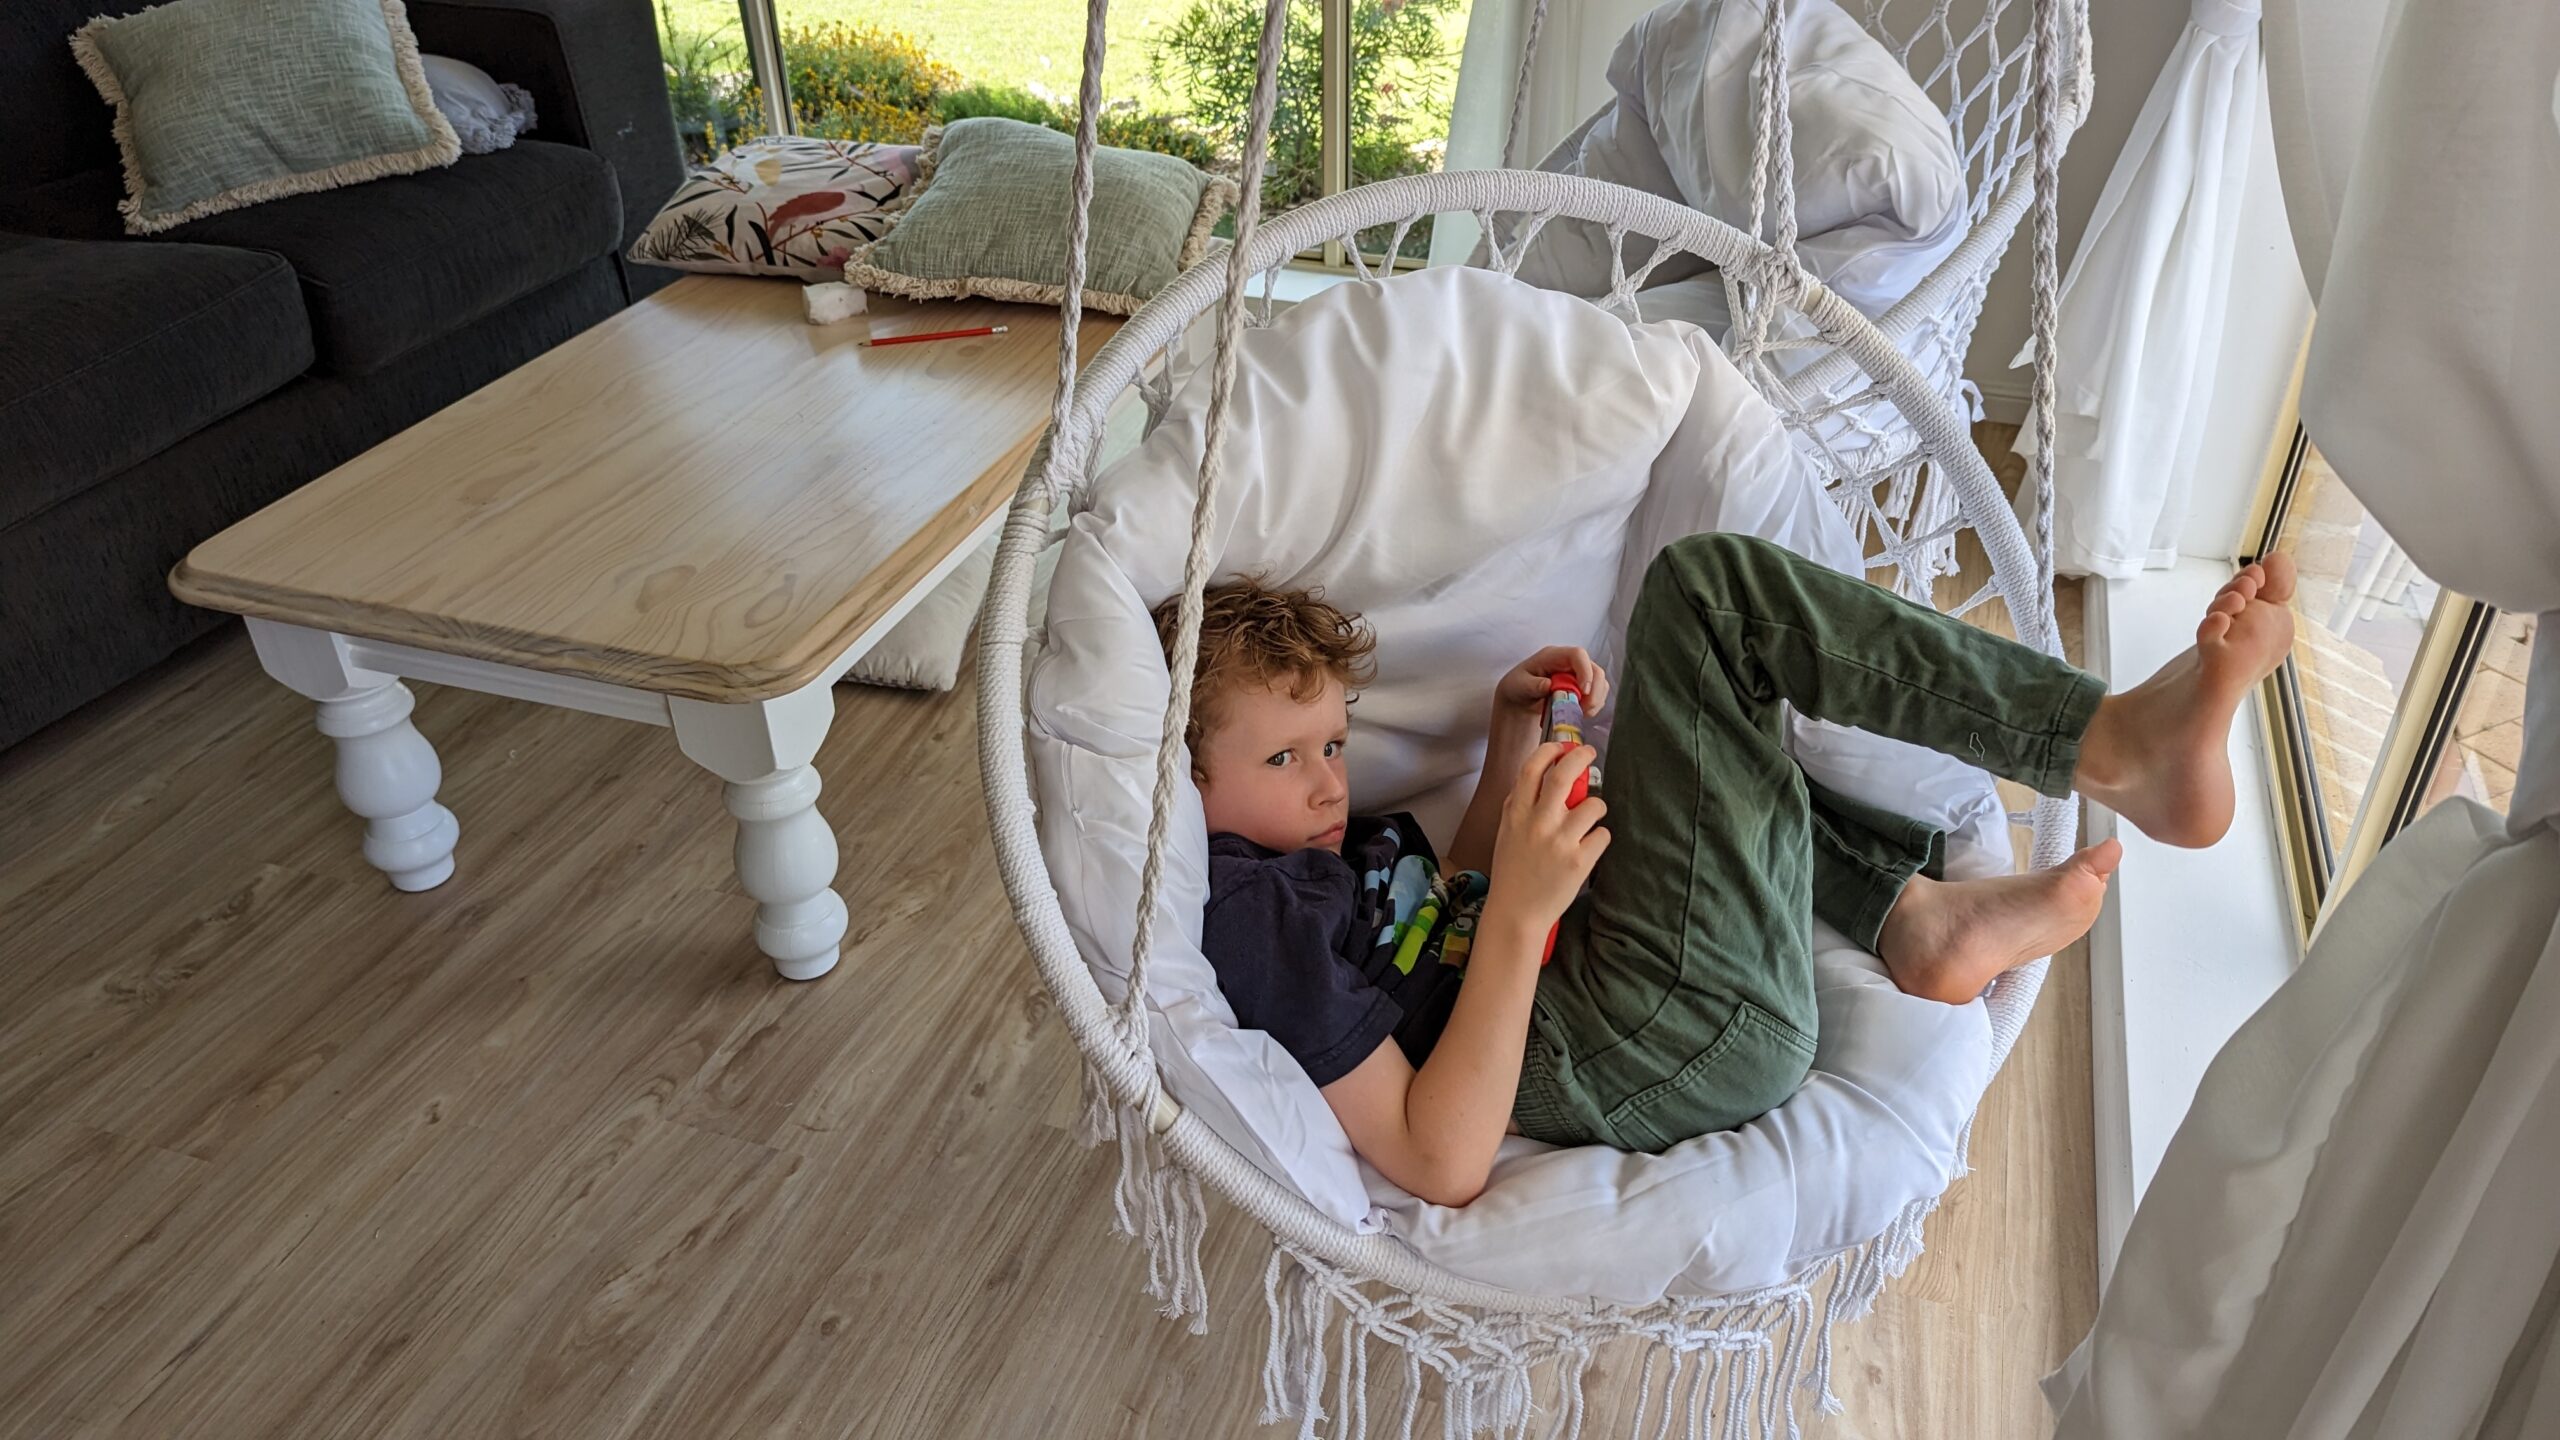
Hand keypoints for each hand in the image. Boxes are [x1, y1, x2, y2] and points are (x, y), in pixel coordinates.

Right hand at [1486, 742, 1609, 930]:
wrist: (1516, 912)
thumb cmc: (1512, 871)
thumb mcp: (1506, 832)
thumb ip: (1519, 804)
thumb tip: (1540, 775)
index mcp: (1517, 813)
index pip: (1532, 768)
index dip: (1550, 750)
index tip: (1561, 747)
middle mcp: (1538, 822)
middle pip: (1565, 774)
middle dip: (1581, 756)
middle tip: (1590, 753)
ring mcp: (1560, 841)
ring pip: (1595, 805)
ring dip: (1596, 807)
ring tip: (1589, 820)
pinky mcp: (1579, 861)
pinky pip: (1603, 834)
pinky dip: (1599, 838)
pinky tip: (1587, 849)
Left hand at [1494, 646, 1610, 718]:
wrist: (1521, 696)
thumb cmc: (1519, 685)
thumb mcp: (1519, 685)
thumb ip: (1533, 685)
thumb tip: (1548, 685)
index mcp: (1554, 655)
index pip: (1577, 655)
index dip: (1585, 671)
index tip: (1583, 691)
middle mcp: (1570, 662)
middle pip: (1595, 670)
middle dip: (1594, 691)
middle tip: (1584, 709)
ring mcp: (1579, 674)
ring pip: (1600, 683)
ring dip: (1595, 700)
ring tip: (1580, 713)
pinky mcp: (1583, 687)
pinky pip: (1598, 694)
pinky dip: (1593, 706)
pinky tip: (1581, 713)